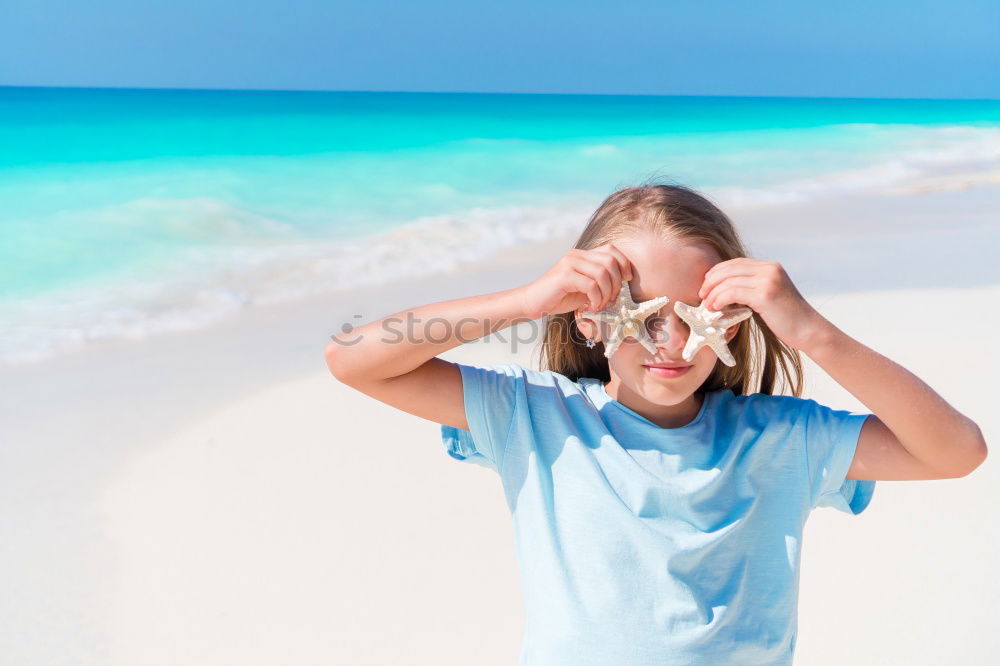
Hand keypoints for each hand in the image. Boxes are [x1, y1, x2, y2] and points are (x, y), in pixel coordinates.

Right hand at [516, 243, 633, 319]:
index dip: (624, 264)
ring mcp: (569, 263)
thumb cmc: (558, 298)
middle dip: (616, 283)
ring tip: (600, 305)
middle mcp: (576, 255)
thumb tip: (622, 285)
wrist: (531, 303)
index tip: (626, 281)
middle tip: (610, 300)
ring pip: (602, 273)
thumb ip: (598, 281)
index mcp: (581, 255)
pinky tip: (590, 307)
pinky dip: (596, 298)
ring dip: (606, 293)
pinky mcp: (564, 276)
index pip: (611, 249)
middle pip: (610, 262)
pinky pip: (591, 285)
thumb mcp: (583, 287)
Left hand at [697, 258, 827, 351]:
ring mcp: (768, 280)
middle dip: (711, 281)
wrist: (809, 330)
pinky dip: (720, 299)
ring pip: (728, 281)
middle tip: (702, 294)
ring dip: (713, 293)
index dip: (718, 271)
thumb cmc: (788, 318)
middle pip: (730, 269)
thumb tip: (726, 289)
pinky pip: (733, 292)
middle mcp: (770, 269)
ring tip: (707, 305)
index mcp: (771, 267)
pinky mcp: (765, 294)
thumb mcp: (770, 296)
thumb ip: (752, 288)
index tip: (706, 284)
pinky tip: (716, 308)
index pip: (736, 263)